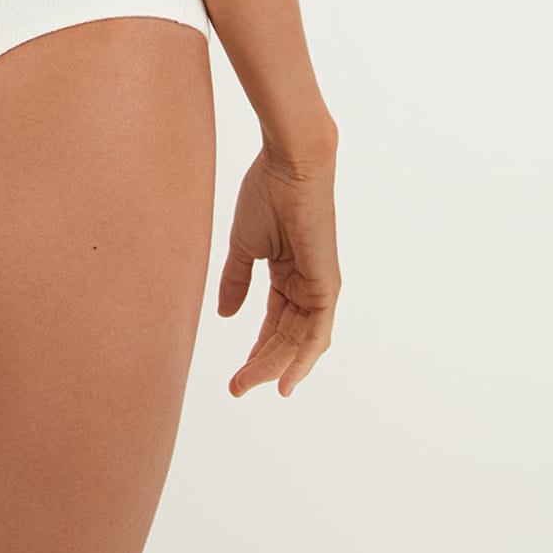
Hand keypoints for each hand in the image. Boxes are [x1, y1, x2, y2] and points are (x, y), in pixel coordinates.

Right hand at [217, 143, 338, 398]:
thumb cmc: (267, 193)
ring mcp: (319, 286)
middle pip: (285, 338)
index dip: (255, 350)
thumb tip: (225, 315)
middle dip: (260, 364)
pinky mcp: (327, 286)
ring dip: (274, 366)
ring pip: (299, 342)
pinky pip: (317, 333)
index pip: (273, 323)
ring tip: (248, 385)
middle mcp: (307, 285)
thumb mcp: (244, 246)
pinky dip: (303, 360)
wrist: (290, 165)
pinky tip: (285, 381)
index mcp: (288, 273)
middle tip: (235, 387)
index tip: (235, 376)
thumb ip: (236, 281)